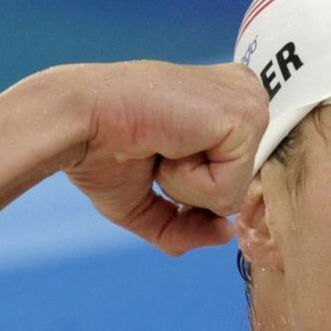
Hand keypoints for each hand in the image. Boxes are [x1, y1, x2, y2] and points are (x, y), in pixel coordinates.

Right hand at [63, 61, 267, 255]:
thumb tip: (225, 234)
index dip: (194, 187)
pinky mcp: (246, 119)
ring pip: (234, 193)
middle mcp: (244, 95)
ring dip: (186, 184)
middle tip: (156, 146)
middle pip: (237, 189)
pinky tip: (168, 143)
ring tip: (161, 143)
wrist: (80, 121)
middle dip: (189, 188)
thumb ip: (186, 227)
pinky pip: (228, 191)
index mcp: (224, 103)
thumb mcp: (147, 203)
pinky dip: (189, 181)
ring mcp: (249, 104)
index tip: (159, 152)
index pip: (232, 177)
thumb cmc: (102, 151)